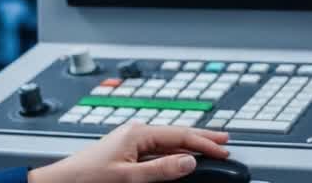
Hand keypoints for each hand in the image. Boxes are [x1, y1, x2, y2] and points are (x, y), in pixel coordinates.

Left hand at [27, 123, 230, 182]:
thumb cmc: (86, 179)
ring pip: (168, 142)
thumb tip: (189, 161)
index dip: (205, 142)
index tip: (224, 150)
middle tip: (225, 139)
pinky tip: (180, 158)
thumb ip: (161, 170)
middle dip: (202, 136)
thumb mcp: (128, 178)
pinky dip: (174, 153)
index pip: (180, 135)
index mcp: (137, 133)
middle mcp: (135, 133)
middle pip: (177, 133)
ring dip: (189, 145)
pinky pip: (157, 150)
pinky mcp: (125, 152)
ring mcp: (130, 142)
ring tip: (208, 146)